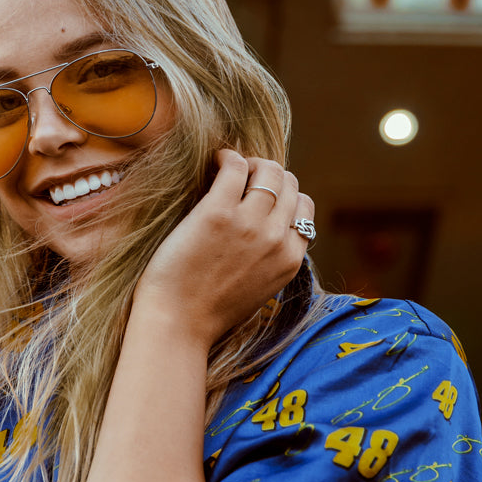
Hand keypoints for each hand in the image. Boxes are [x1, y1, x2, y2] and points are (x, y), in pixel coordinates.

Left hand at [132, 152, 313, 346]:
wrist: (178, 323)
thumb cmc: (209, 309)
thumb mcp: (259, 287)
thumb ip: (271, 257)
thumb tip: (267, 223)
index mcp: (290, 259)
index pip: (303, 208)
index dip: (284, 195)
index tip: (261, 195)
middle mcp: (276, 238)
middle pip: (288, 184)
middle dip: (268, 174)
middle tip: (244, 177)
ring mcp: (249, 224)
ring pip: (268, 170)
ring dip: (250, 162)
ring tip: (228, 168)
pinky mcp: (218, 213)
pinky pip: (235, 167)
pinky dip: (228, 157)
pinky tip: (215, 161)